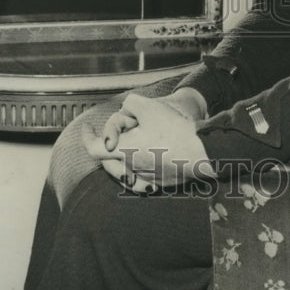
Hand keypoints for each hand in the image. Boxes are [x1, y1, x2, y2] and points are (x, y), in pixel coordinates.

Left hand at [82, 92, 214, 191]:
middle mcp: (131, 169)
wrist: (202, 152)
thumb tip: (126, 107)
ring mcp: (146, 179)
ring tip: (123, 150)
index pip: (93, 148)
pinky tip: (138, 170)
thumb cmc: (175, 130)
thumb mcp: (149, 107)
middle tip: (114, 133)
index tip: (87, 127)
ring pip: (121, 174)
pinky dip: (133, 175)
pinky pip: (138, 183)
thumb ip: (131, 103)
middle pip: (106, 161)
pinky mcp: (160, 185)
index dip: (87, 136)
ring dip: (117, 162)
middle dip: (106, 146)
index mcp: (124, 150)